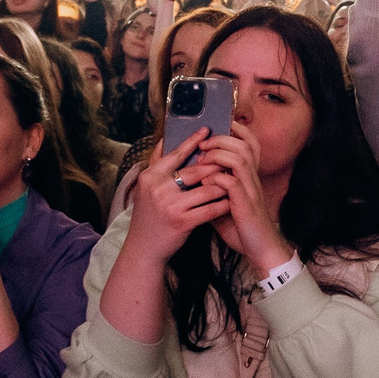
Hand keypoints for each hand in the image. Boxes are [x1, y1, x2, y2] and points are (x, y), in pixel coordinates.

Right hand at [129, 130, 230, 261]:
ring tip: (235, 179)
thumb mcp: (145, 188)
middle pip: (195, 171)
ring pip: (206, 190)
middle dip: (214, 166)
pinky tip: (231, 201)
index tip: (207, 129)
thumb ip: (156, 164)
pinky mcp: (182, 222)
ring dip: (222, 185)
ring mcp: (170, 206)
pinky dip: (222, 204)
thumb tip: (166, 138)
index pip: (175, 154)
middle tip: (229, 159)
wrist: (143, 248)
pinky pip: (209, 210)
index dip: (192, 141)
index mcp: (149, 177)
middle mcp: (158, 189)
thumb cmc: (148, 215)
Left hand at [189, 131, 291, 272]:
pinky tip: (204, 184)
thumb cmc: (241, 227)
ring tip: (201, 160)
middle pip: (244, 145)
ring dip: (218, 155)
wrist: (259, 249)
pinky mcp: (246, 205)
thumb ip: (211, 188)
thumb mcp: (223, 203)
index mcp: (249, 176)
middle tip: (202, 145)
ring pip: (239, 159)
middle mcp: (253, 179)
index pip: (249, 143)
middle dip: (221, 139)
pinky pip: (231, 183)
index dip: (235, 130)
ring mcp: (251, 190)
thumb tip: (189, 179)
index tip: (215, 128)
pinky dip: (216, 179)